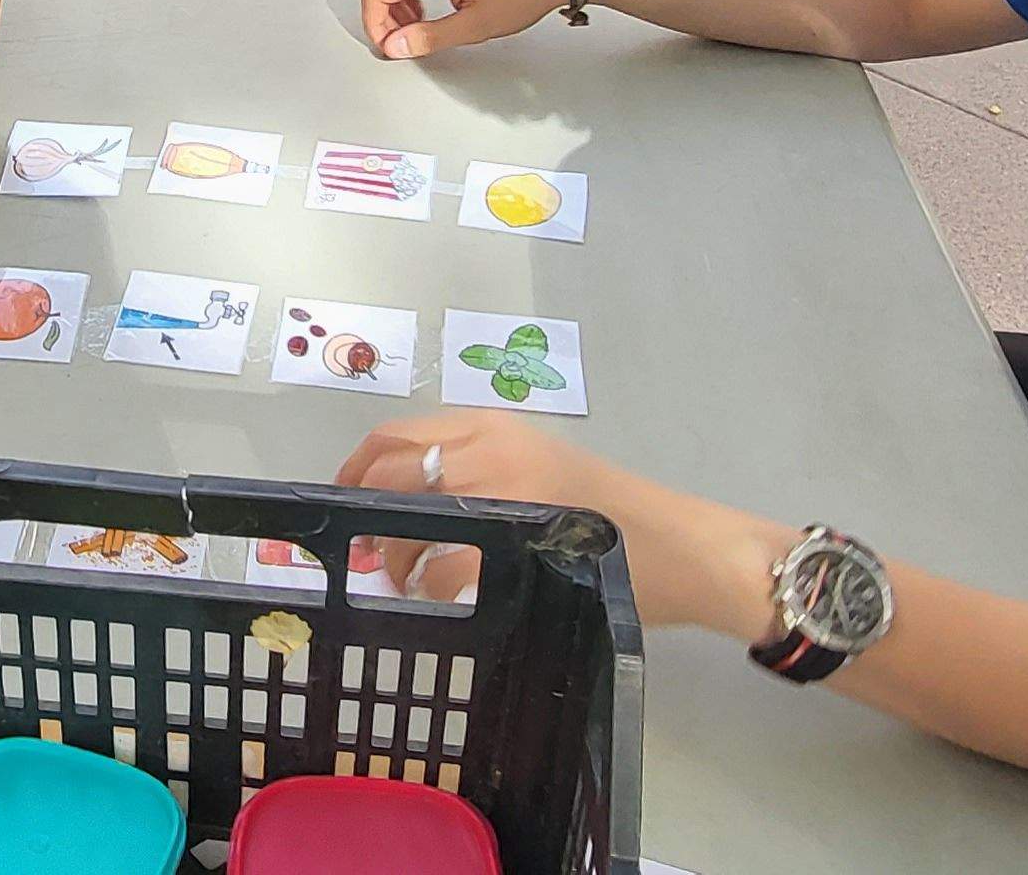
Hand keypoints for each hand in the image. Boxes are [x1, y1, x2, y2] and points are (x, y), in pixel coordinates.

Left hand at [337, 413, 767, 631]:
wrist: (683, 546)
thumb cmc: (614, 513)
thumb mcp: (540, 468)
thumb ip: (475, 472)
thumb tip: (399, 507)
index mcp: (491, 426)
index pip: (394, 437)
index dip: (354, 472)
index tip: (343, 504)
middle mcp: (490, 448)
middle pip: (388, 476)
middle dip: (366, 519)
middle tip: (368, 555)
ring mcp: (504, 493)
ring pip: (408, 523)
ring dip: (394, 560)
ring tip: (406, 585)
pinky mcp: (518, 540)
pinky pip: (441, 568)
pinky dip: (428, 589)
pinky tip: (441, 602)